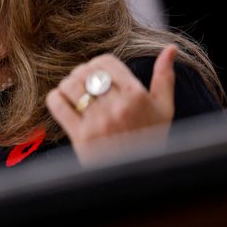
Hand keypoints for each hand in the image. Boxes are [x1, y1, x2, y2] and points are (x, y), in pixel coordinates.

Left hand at [46, 45, 176, 165]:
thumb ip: (164, 77)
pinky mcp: (80, 136)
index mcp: (137, 96)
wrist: (137, 177)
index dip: (97, 64)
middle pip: (86, 72)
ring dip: (68, 85)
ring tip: (74, 93)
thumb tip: (170, 49)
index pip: (105, 62)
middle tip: (83, 83)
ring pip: (70, 85)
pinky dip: (56, 98)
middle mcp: (117, 107)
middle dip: (81, 74)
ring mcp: (98, 122)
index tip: (97, 74)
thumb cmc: (151, 139)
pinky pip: (57, 104)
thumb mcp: (164, 109)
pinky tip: (63, 102)